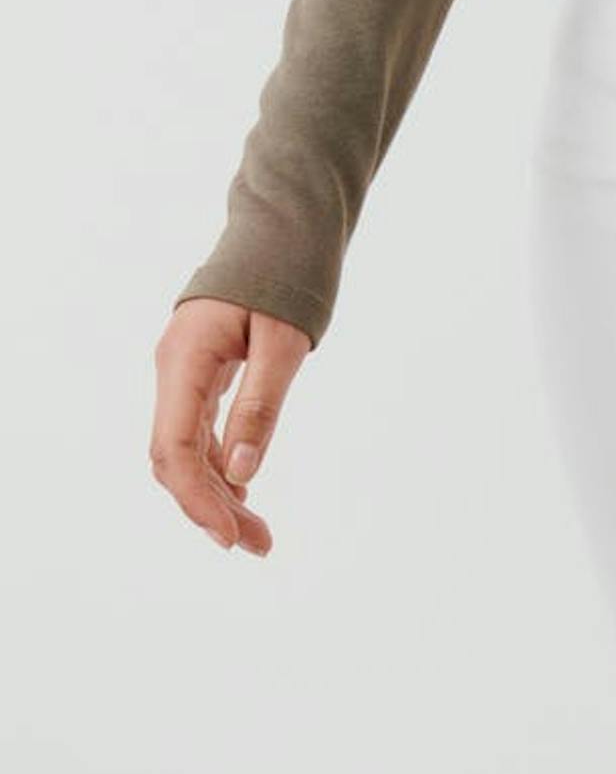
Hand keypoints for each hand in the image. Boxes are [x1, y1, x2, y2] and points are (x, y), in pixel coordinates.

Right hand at [151, 298, 311, 554]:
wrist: (281, 228)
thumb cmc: (285, 275)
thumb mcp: (283, 343)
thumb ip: (260, 406)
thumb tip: (242, 475)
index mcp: (185, 360)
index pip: (173, 447)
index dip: (196, 498)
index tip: (230, 536)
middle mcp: (174, 370)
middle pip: (175, 457)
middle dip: (210, 506)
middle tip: (257, 545)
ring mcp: (184, 372)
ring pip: (187, 449)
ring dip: (217, 492)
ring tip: (258, 534)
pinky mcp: (201, 373)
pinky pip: (200, 431)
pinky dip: (220, 465)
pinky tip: (242, 493)